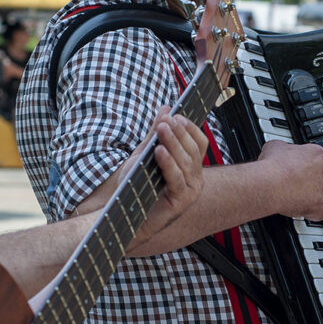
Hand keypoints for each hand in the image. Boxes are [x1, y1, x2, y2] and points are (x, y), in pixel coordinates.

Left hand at [133, 108, 206, 246]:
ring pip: (187, 162)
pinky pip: (177, 179)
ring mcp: (190, 192)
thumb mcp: (145, 154)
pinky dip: (168, 163)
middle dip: (180, 132)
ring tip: (161, 129)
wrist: (123, 214)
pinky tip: (159, 151)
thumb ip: (156, 134)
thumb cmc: (135, 187)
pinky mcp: (180, 203)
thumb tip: (166, 109)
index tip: (177, 115)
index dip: (190, 128)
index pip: (199, 143)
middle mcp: (195, 180)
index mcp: (190, 167)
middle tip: (166, 120)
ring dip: (173, 143)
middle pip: (193, 150)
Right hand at [257, 139, 322, 220]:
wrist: (269, 184)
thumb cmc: (272, 165)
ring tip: (311, 196)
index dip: (310, 160)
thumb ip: (283, 148)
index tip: (302, 163)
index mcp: (316, 154)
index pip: (319, 156)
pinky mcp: (316, 207)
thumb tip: (279, 150)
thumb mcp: (275, 146)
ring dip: (322, 194)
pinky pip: (321, 213)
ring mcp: (321, 190)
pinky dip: (314, 213)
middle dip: (322, 175)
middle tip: (310, 178)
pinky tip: (307, 211)